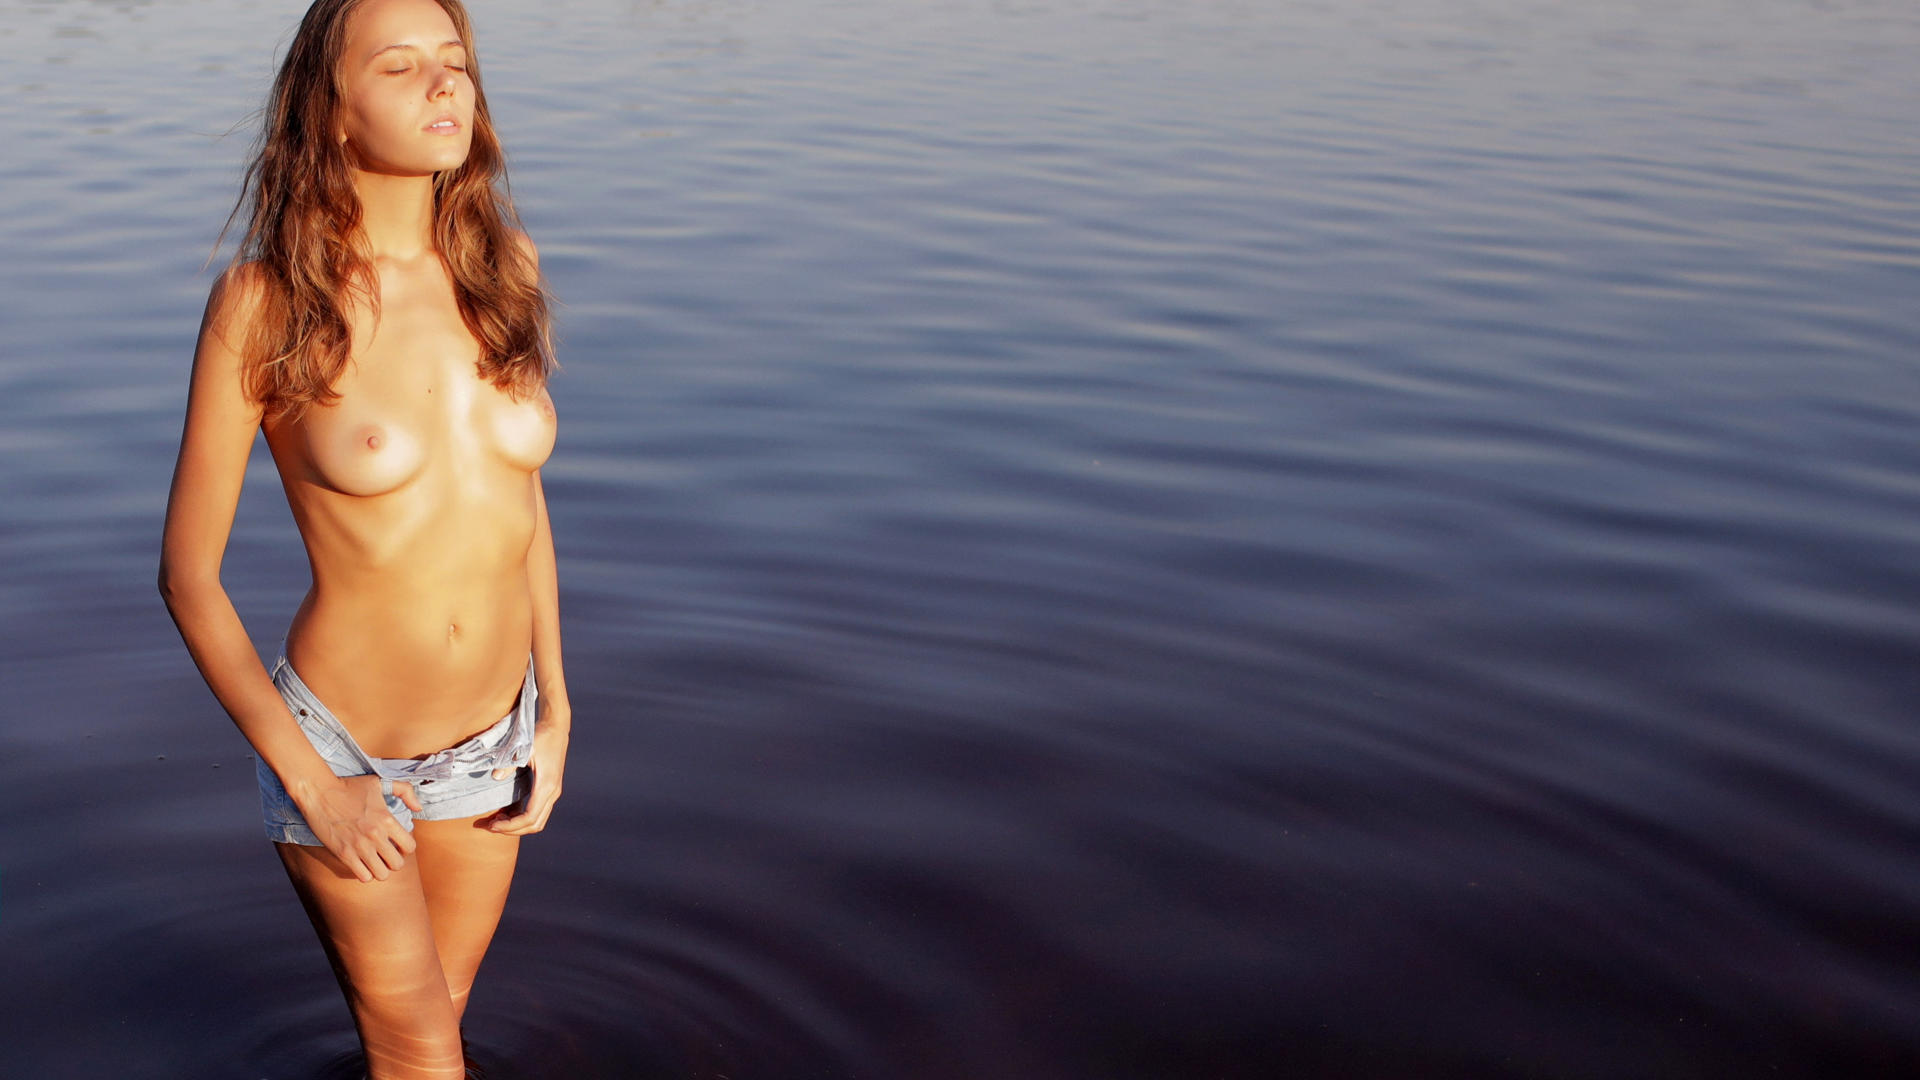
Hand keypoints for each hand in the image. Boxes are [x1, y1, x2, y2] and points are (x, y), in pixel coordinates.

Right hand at [292, 773, 420, 882]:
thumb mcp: (379, 782)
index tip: (397, 844)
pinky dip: (364, 873)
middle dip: (394, 861)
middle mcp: (376, 836)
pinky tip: (361, 863)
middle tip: (386, 854)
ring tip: (374, 861)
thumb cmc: (349, 786)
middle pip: (397, 864)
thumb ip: (405, 790)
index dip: (406, 848)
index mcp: (387, 820)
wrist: (319, 792)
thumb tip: (419, 808)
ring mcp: (360, 847)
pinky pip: (363, 876)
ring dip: (380, 869)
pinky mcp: (344, 854)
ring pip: (381, 875)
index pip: (410, 847)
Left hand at [481, 697, 568, 834]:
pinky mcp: (549, 787)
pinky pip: (537, 810)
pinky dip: (522, 816)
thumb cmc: (541, 735)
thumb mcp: (524, 747)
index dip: (511, 826)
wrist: (557, 725)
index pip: (529, 817)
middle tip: (490, 826)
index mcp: (546, 786)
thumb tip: (495, 777)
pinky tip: (507, 811)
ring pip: (537, 820)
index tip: (493, 825)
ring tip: (497, 820)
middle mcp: (552, 792)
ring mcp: (553, 791)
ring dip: (517, 825)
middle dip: (512, 829)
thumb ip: (509, 763)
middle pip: (534, 824)